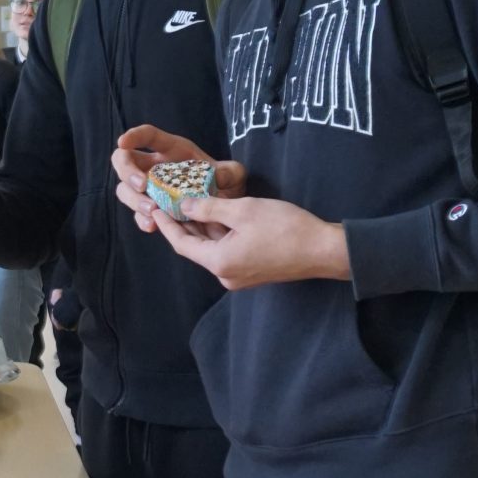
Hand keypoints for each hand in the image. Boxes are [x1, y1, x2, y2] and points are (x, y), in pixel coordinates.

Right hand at [111, 126, 246, 233]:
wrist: (225, 208)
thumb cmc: (226, 183)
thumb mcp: (234, 175)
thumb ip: (230, 172)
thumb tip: (218, 177)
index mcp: (171, 149)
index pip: (147, 137)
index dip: (133, 136)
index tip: (123, 141)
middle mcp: (155, 166)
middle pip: (124, 160)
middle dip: (128, 171)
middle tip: (142, 186)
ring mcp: (150, 188)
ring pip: (125, 189)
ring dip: (133, 199)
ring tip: (151, 210)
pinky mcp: (152, 208)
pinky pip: (138, 213)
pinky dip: (141, 220)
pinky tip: (151, 225)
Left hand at [147, 193, 350, 289]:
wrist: (323, 250)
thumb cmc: (285, 228)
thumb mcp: (243, 211)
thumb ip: (209, 209)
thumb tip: (185, 205)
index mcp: (219, 262)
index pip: (182, 244)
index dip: (167, 225)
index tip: (154, 208)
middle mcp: (225, 274)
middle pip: (196, 247)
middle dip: (183, 224)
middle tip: (169, 202)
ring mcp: (239, 276)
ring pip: (212, 248)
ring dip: (202, 228)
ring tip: (188, 204)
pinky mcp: (252, 271)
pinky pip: (227, 251)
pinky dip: (219, 234)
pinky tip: (216, 216)